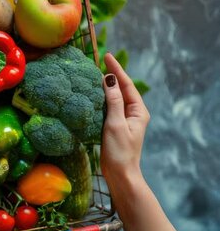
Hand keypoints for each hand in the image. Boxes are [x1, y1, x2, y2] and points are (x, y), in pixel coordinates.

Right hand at [101, 53, 150, 185]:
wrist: (120, 175)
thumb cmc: (119, 151)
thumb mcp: (115, 123)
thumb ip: (113, 101)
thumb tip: (108, 79)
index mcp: (138, 111)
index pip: (126, 84)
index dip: (116, 69)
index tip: (106, 56)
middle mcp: (133, 113)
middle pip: (121, 89)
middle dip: (111, 75)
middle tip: (99, 61)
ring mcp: (124, 120)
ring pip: (114, 98)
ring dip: (105, 86)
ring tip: (94, 74)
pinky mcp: (115, 126)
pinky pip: (108, 107)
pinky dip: (101, 98)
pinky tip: (91, 95)